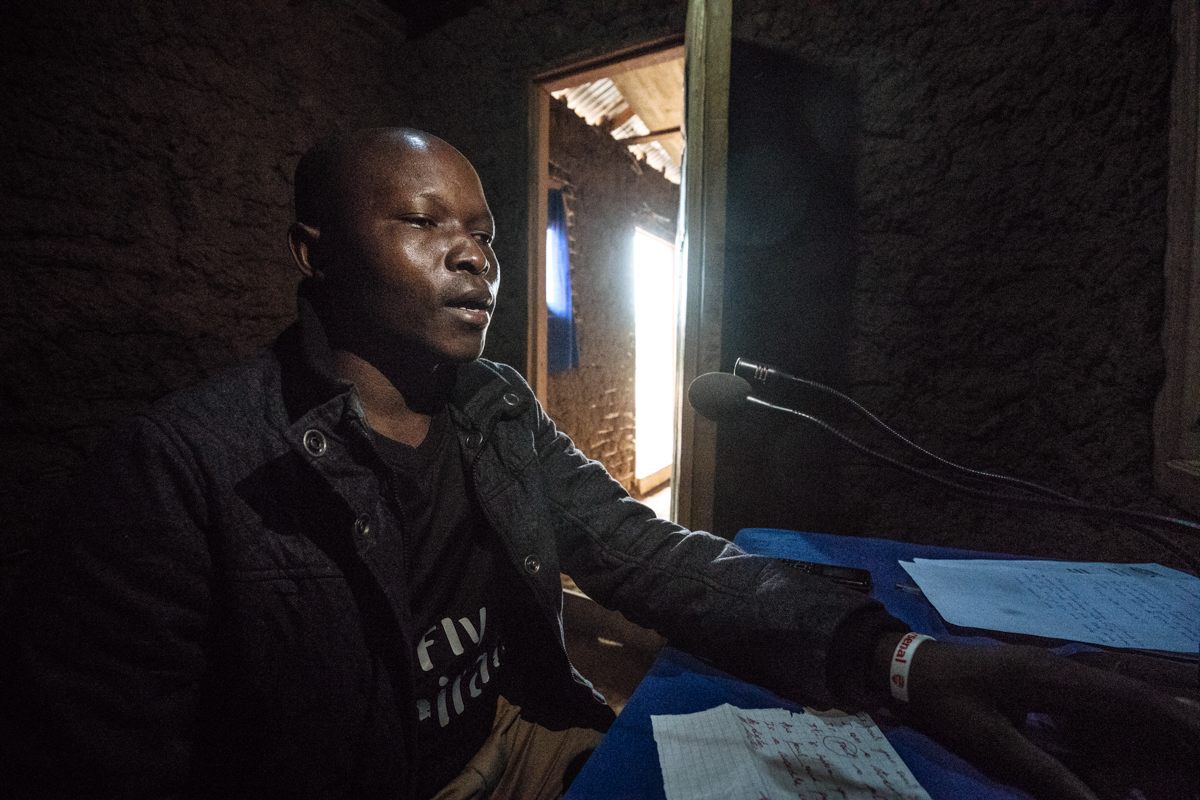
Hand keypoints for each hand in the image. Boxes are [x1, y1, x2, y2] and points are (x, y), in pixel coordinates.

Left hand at [882, 636, 1199, 799]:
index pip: (1128, 697)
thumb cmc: (942, 700)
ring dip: (1149, 723)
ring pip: (1115, 699)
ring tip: (1183, 751)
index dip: (1173, 719)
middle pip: (1131, 696)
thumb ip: (1043, 773)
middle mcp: (1059, 670)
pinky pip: (1091, 704)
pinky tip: (1131, 750)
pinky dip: (1119, 724)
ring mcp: (1050, 674)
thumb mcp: (989, 742)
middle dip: (1174, 722)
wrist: (905, 665)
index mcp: (1051, 677)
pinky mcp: (1039, 685)